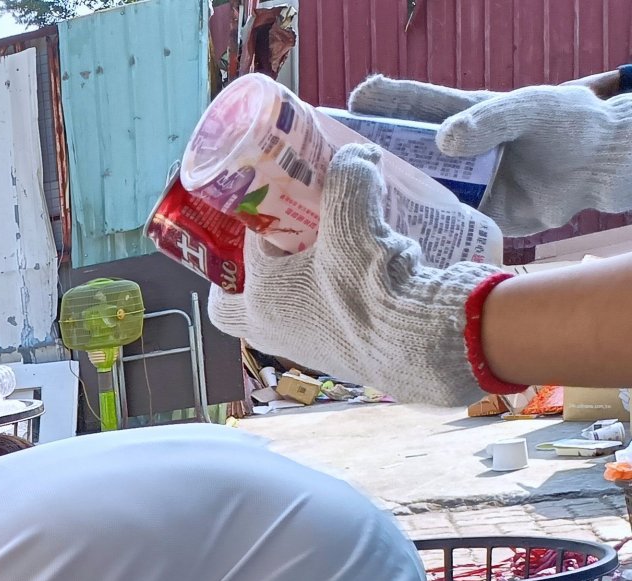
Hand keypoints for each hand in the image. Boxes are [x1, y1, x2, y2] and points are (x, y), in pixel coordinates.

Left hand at [207, 145, 496, 408]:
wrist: (413, 344)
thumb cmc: (367, 286)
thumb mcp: (353, 218)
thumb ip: (350, 178)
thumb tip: (355, 155)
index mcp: (258, 298)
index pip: (243, 251)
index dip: (260, 221)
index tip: (281, 201)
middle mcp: (270, 330)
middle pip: (234, 305)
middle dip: (244, 278)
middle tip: (269, 248)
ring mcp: (300, 350)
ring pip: (276, 315)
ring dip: (291, 286)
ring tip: (321, 255)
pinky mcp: (334, 359)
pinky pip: (315, 326)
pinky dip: (325, 302)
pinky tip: (356, 280)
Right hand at [350, 75, 631, 235]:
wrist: (596, 172)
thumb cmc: (568, 126)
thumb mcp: (531, 111)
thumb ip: (490, 121)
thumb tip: (445, 140)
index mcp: (460, 116)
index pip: (410, 107)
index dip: (376, 106)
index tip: (343, 110)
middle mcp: (450, 152)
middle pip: (398, 156)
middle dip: (362, 163)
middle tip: (324, 175)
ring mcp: (457, 185)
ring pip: (409, 194)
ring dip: (380, 205)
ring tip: (342, 220)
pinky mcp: (468, 216)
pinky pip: (434, 226)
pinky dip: (412, 236)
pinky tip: (384, 250)